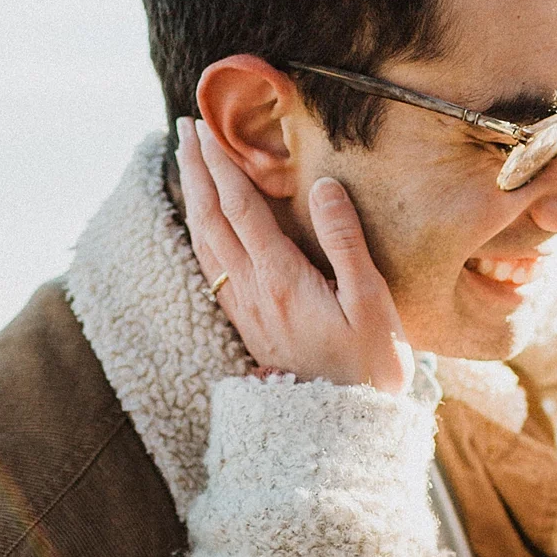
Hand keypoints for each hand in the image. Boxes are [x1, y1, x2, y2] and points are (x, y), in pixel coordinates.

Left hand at [176, 117, 411, 393]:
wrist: (348, 430)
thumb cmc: (371, 368)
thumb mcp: (372, 303)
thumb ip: (346, 242)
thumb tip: (323, 187)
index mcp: (282, 280)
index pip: (240, 208)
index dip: (222, 163)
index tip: (206, 127)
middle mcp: (254, 293)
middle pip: (212, 219)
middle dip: (197, 170)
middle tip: (185, 128)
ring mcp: (248, 312)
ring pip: (205, 244)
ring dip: (194, 198)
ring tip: (188, 164)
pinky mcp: (250, 328)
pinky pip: (212, 270)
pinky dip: (200, 234)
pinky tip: (201, 225)